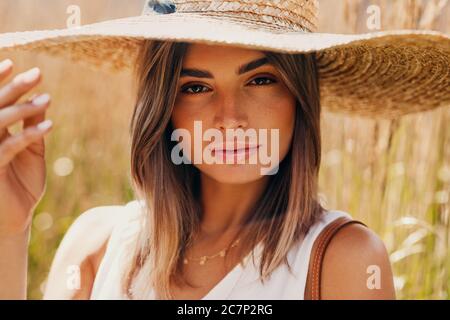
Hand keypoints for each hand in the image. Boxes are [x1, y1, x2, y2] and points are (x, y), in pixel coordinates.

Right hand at [0, 59, 52, 236]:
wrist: (13, 219)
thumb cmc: (20, 185)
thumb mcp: (31, 152)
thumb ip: (32, 128)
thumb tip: (41, 100)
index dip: (0, 83)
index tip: (15, 64)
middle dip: (14, 87)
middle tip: (37, 73)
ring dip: (23, 109)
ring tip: (46, 99)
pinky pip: (8, 148)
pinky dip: (29, 135)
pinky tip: (49, 126)